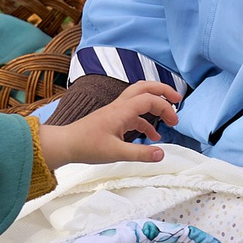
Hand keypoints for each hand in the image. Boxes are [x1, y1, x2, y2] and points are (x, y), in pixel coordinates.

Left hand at [35, 80, 181, 168]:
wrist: (65, 144)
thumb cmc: (86, 146)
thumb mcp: (116, 153)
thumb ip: (140, 153)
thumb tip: (161, 154)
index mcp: (121, 111)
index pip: (150, 100)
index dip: (166, 108)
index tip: (175, 122)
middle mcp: (119, 106)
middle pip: (144, 87)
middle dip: (163, 90)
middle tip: (178, 98)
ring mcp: (115, 111)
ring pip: (138, 98)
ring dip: (155, 103)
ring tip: (169, 117)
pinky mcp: (112, 119)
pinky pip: (133, 113)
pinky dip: (146, 120)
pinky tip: (153, 135)